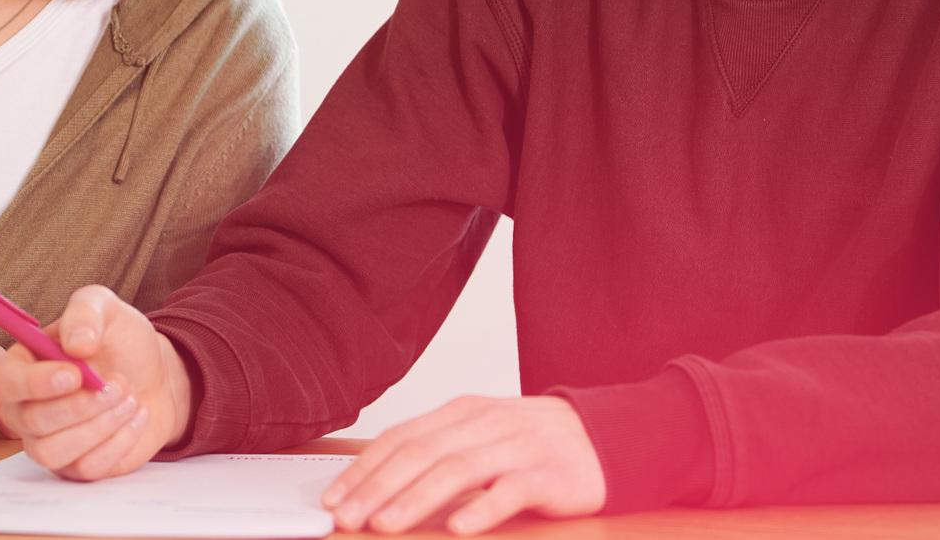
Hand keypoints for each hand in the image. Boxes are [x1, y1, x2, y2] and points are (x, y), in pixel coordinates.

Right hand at [0, 285, 193, 479]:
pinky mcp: (76, 466)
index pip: (6, 384)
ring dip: (100, 425)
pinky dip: (120, 441)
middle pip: (31, 422)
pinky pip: (87, 468)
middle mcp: (25, 409)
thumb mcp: (103, 307)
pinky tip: (136, 415)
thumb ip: (85, 313)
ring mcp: (49, 442)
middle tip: (118, 383)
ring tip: (129, 397)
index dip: (37, 382)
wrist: (155, 374)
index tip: (75, 374)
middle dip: (81, 404)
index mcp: (21, 367)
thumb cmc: (118, 341)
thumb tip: (76, 344)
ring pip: (53, 452)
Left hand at [323, 396, 605, 534]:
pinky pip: (512, 490)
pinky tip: (459, 527)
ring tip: (385, 525)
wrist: (606, 435)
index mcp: (462, 412)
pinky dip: (483, 508)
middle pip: (422, 454)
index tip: (333, 498)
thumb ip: (437, 453)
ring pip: (459, 470)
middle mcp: (486, 424)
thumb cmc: (531, 444)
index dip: (364, 468)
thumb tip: (377, 486)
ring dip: (417, 499)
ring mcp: (519, 447)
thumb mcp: (480, 436)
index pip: (402, 437)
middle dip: (377, 487)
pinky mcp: (551, 474)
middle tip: (346, 517)